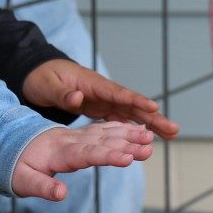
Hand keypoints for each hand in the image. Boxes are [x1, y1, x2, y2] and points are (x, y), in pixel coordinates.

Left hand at [13, 121, 153, 200]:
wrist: (7, 144)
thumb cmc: (14, 167)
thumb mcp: (22, 181)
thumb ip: (42, 187)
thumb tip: (62, 194)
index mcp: (58, 152)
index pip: (87, 153)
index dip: (108, 155)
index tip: (128, 158)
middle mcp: (70, 141)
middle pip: (102, 141)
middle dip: (127, 144)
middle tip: (149, 147)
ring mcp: (76, 136)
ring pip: (105, 133)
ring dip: (128, 135)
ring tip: (150, 138)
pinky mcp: (79, 137)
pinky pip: (102, 130)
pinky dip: (120, 129)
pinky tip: (136, 130)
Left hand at [22, 59, 179, 138]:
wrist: (38, 75)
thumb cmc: (42, 79)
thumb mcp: (47, 87)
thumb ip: (63, 94)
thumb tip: (77, 99)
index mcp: (93, 84)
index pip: (118, 93)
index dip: (136, 100)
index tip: (153, 107)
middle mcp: (104, 92)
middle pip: (133, 105)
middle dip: (154, 117)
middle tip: (174, 129)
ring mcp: (104, 100)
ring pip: (132, 113)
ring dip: (151, 124)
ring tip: (172, 135)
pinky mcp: (102, 108)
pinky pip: (122, 119)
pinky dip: (136, 127)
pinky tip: (149, 137)